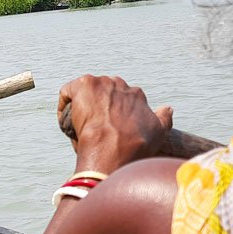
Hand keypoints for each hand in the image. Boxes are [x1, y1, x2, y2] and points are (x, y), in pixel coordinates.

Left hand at [56, 75, 171, 171]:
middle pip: (102, 93)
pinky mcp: (82, 85)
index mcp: (136, 94)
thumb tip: (168, 108)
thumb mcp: (158, 133)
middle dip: (96, 107)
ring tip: (78, 127)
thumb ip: (164, 119)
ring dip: (81, 108)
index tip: (108, 127)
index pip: (121, 98)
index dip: (112, 114)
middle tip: (91, 127)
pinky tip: (66, 122)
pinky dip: (65, 106)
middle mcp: (119, 84)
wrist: (113, 150)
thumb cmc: (133, 147)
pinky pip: (68, 92)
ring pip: (85, 93)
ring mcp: (101, 83)